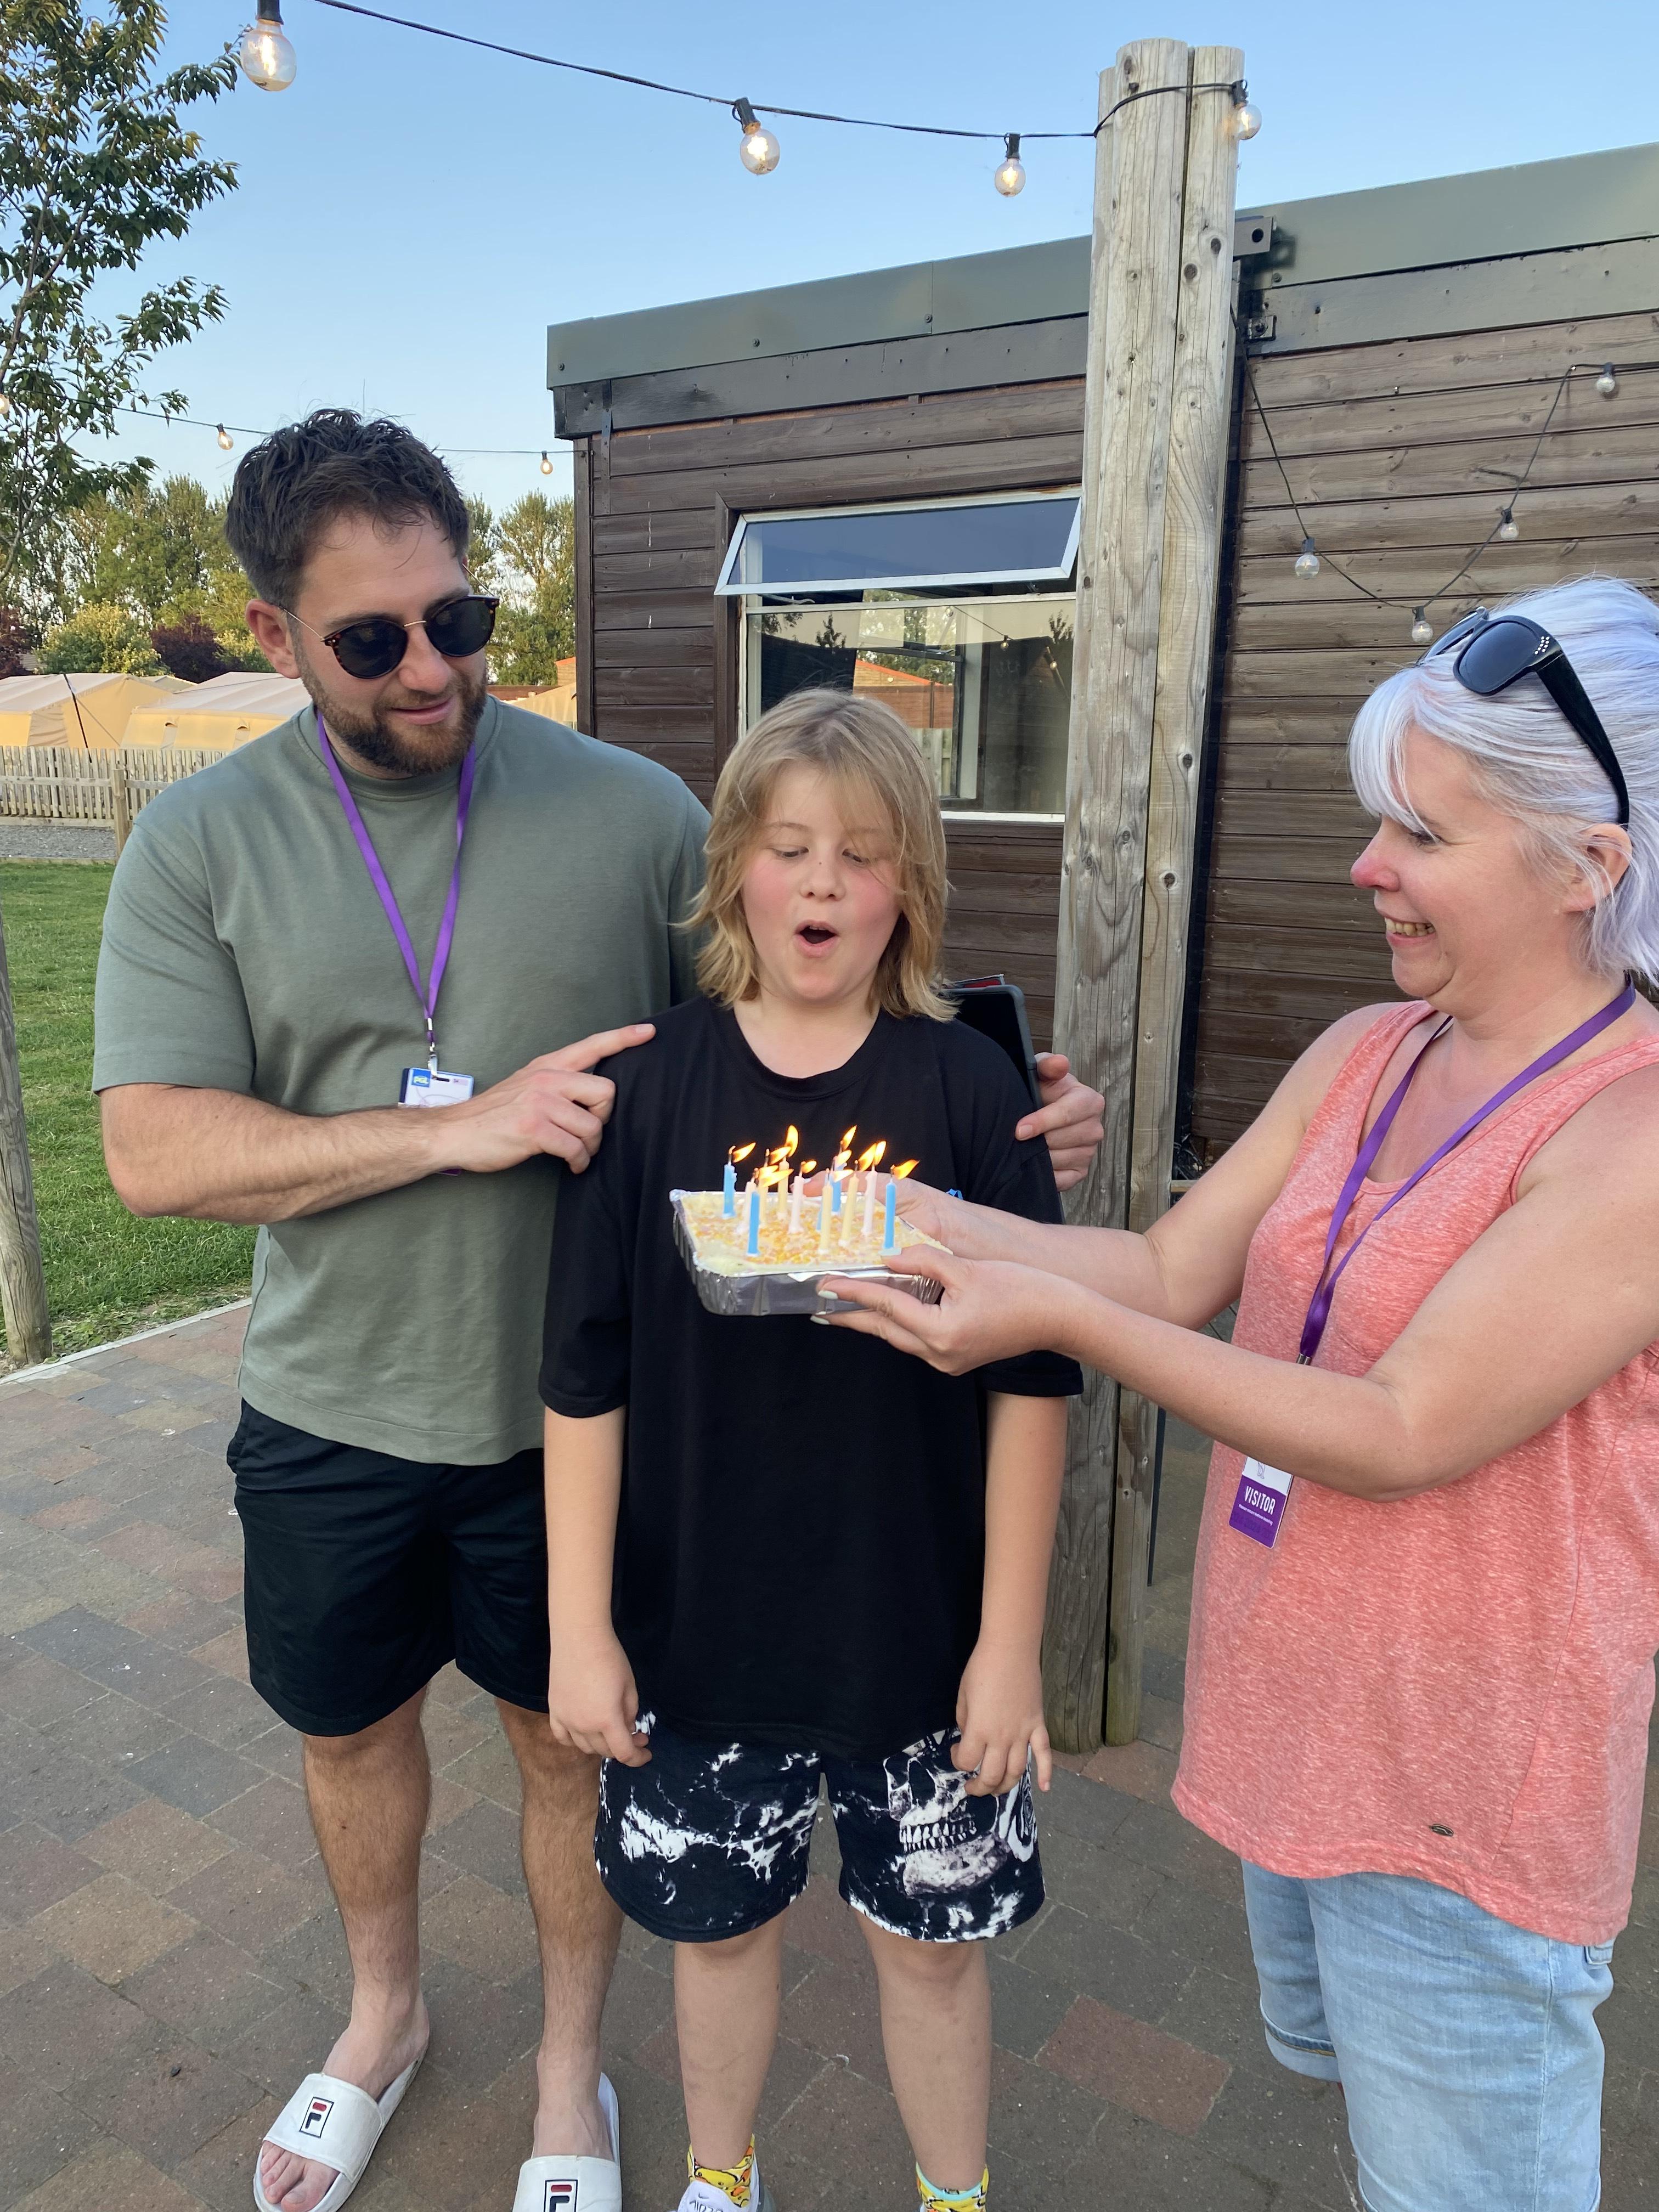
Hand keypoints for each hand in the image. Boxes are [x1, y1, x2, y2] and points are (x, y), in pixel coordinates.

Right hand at [434, 1023, 654, 1174]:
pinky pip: (575, 1147)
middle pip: (605, 1093)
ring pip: (592, 1126)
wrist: (454, 1132)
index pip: (591, 1046)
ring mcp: (540, 1103)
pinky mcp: (533, 1128)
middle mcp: (546, 1079)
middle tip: (587, 1133)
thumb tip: (591, 1099)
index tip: (649, 1033)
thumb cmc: (493, 1115)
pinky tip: (572, 1165)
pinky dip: (578, 1161)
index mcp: (547, 1066)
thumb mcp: (525, 1086)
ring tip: (576, 1154)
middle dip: (603, 1118)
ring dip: (590, 1147)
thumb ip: (556, 1084)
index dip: (622, 1039)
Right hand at [546, 1624, 651, 1764]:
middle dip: (623, 1747)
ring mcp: (566, 1720)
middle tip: (637, 1735)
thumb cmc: (610, 1658)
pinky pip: (562, 1737)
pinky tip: (585, 1734)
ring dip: (602, 1745)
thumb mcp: (629, 1687)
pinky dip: (575, 1741)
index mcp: (607, 1720)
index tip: (647, 1753)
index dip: (638, 1758)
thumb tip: (627, 1730)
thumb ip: (630, 1713)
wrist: (579, 1637)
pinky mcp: (554, 1711)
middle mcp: (584, 1726)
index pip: (623, 1753)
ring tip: (612, 1731)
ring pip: (585, 1747)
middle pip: (605, 1751)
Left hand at [819, 1246, 1083, 1373]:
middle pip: (884, 1331)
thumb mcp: (967, 1268)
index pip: (885, 1307)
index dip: (853, 1291)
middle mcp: (940, 1354)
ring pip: (899, 1338)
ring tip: (844, 1308)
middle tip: (819, 1305)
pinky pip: (917, 1341)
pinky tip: (887, 1313)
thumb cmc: (1021, 1289)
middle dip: (851, 1316)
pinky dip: (898, 1325)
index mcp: (941, 1331)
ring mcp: (949, 1361)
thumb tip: (889, 1257)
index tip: (824, 1283)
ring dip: (873, 1321)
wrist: (1059, 1318)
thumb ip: (923, 1260)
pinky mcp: (958, 1359)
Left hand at [954, 1638, 1051, 1797]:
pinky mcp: (1038, 1725)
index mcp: (979, 1729)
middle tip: (973, 1786)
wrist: (1010, 1650)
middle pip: (992, 1775)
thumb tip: (969, 1735)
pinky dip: (1046, 1773)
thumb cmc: (981, 1668)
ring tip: (996, 1790)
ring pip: (1016, 1771)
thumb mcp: (963, 1695)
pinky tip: (1044, 1787)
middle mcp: (1001, 1738)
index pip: (967, 1761)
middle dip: (980, 1786)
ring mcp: (1023, 1733)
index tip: (956, 1751)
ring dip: (1005, 1786)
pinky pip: (1045, 1754)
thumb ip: (965, 1721)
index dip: (958, 1761)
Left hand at [1018, 1054, 1104, 1191]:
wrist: (1041, 1111)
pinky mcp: (1080, 1172)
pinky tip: (1035, 1161)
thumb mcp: (1042, 1071)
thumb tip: (1059, 1063)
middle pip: (1060, 1139)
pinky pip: (1061, 1179)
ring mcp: (1089, 1152)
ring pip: (1058, 1160)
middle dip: (1036, 1139)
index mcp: (1090, 1101)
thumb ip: (1048, 1065)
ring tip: (1026, 1146)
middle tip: (1017, 1137)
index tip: (1019, 1130)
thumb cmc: (1042, 1089)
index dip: (1042, 1122)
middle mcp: (1095, 1128)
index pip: (1068, 1114)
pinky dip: (1045, 1173)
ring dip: (1037, 1155)